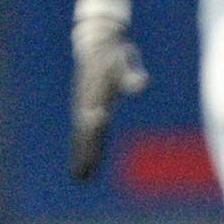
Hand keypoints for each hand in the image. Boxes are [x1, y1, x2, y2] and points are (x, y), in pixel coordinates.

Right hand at [69, 0, 148, 179]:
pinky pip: (88, 133)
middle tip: (82, 178)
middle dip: (85, 155)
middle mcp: (87, 105)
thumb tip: (142, 84)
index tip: (90, 157)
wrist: (98, 44)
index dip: (93, 136)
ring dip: (83, 156)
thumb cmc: (114, 54)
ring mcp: (85, 108)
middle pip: (86, 135)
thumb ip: (132, 75)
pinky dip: (86, 147)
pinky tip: (88, 162)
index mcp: (95, 96)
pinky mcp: (89, 109)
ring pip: (84, 137)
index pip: (94, 121)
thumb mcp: (124, 61)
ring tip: (81, 178)